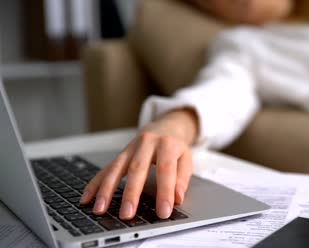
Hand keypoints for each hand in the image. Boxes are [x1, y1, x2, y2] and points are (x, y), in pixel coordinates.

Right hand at [79, 109, 197, 219]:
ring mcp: (130, 148)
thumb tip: (177, 198)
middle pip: (137, 169)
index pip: (166, 170)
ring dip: (106, 190)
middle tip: (127, 214)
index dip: (164, 192)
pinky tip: (87, 198)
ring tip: (100, 209)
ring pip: (116, 168)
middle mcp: (146, 143)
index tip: (163, 212)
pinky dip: (95, 184)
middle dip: (131, 193)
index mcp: (167, 144)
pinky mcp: (120, 154)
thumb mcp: (186, 160)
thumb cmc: (175, 148)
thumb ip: (182, 179)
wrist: (164, 128)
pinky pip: (105, 169)